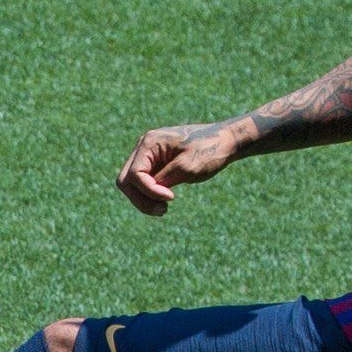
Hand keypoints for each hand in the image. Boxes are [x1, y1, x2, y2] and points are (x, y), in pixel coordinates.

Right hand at [117, 124, 238, 215]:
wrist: (226, 141)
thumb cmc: (210, 150)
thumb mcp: (188, 167)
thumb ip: (164, 180)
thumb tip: (146, 192)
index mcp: (150, 143)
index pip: (134, 174)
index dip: (149, 190)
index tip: (171, 198)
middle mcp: (145, 148)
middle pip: (126, 180)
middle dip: (140, 198)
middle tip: (163, 210)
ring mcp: (149, 156)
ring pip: (132, 185)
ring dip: (144, 200)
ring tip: (164, 209)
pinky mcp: (156, 165)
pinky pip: (144, 184)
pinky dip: (151, 196)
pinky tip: (166, 202)